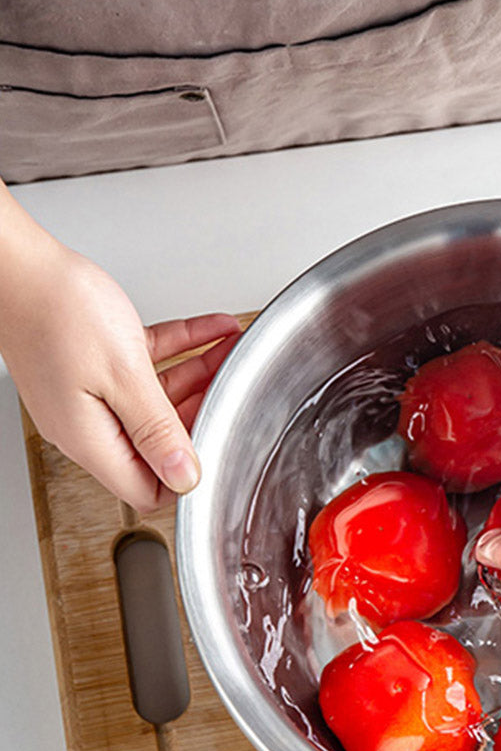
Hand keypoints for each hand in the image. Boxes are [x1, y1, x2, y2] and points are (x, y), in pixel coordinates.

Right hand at [0, 181, 239, 511]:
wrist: (16, 261)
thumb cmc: (57, 310)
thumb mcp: (124, 376)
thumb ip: (158, 429)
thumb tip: (183, 476)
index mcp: (90, 438)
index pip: (146, 488)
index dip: (184, 476)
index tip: (217, 445)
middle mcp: (88, 423)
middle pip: (159, 441)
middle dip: (201, 414)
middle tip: (230, 391)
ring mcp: (90, 393)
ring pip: (158, 398)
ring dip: (199, 375)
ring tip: (228, 353)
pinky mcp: (94, 364)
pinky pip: (148, 366)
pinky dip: (181, 349)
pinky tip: (210, 331)